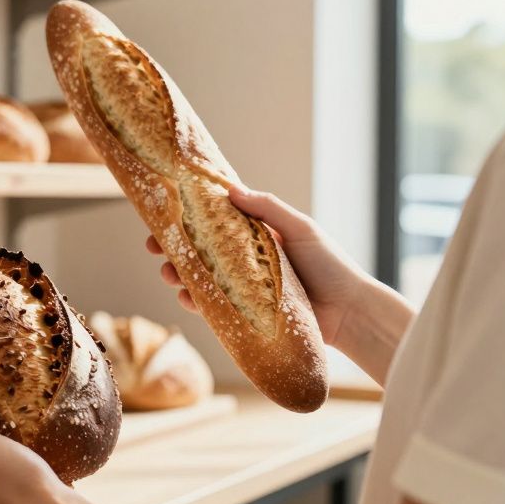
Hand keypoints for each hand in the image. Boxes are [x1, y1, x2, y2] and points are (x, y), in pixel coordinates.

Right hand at [145, 185, 372, 348]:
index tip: (163, 213)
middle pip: (200, 251)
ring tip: (169, 275)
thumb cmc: (330, 265)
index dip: (187, 218)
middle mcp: (245, 260)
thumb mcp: (300, 229)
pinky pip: (213, 308)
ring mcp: (243, 288)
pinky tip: (186, 299)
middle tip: (155, 247)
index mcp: (256, 236)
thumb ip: (268, 209)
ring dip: (179, 275)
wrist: (350, 312)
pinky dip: (196, 303)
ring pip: (201, 279)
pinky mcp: (245, 314)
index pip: (214, 223)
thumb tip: (230, 189)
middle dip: (173, 249)